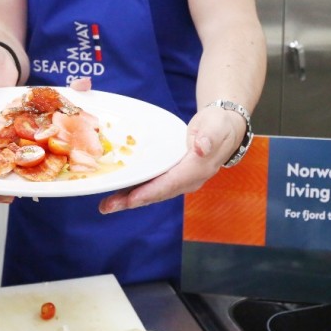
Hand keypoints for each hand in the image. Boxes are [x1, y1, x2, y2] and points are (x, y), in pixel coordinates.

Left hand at [98, 104, 242, 213]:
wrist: (224, 128)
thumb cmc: (218, 124)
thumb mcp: (216, 126)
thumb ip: (209, 137)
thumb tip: (201, 148)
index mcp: (198, 168)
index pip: (171, 183)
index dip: (150, 192)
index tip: (131, 199)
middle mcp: (188, 180)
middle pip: (158, 193)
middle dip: (132, 201)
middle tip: (107, 206)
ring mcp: (180, 180)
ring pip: (153, 192)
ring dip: (130, 199)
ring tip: (106, 205)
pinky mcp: (173, 176)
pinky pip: (153, 186)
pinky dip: (135, 190)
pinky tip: (119, 192)